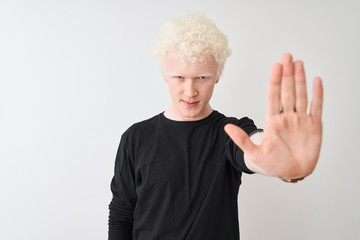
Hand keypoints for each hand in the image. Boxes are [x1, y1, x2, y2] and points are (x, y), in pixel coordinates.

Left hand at [225, 53, 322, 178]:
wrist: (291, 172)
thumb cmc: (272, 164)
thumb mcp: (254, 153)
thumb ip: (242, 140)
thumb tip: (226, 128)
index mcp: (273, 121)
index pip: (273, 96)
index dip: (275, 81)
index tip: (276, 66)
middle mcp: (287, 117)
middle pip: (287, 91)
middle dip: (287, 74)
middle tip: (287, 56)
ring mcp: (301, 120)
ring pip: (301, 95)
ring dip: (300, 79)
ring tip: (298, 63)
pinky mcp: (314, 126)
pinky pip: (317, 107)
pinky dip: (318, 94)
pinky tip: (317, 80)